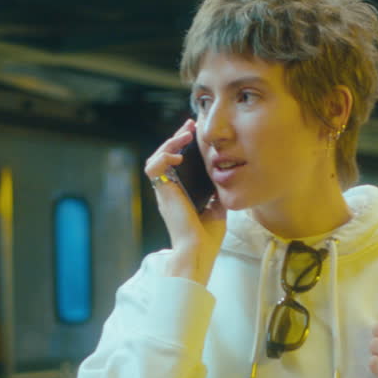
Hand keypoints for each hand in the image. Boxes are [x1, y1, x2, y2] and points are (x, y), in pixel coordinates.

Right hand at [144, 119, 225, 284]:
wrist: (198, 252)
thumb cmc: (206, 238)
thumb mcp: (217, 209)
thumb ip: (216, 193)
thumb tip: (223, 179)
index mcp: (181, 194)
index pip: (178, 163)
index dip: (184, 146)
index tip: (195, 133)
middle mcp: (170, 190)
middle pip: (166, 156)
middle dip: (176, 137)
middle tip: (190, 125)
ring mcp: (164, 191)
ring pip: (156, 157)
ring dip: (169, 143)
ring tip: (184, 136)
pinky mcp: (162, 193)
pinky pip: (153, 167)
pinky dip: (163, 157)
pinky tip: (177, 155)